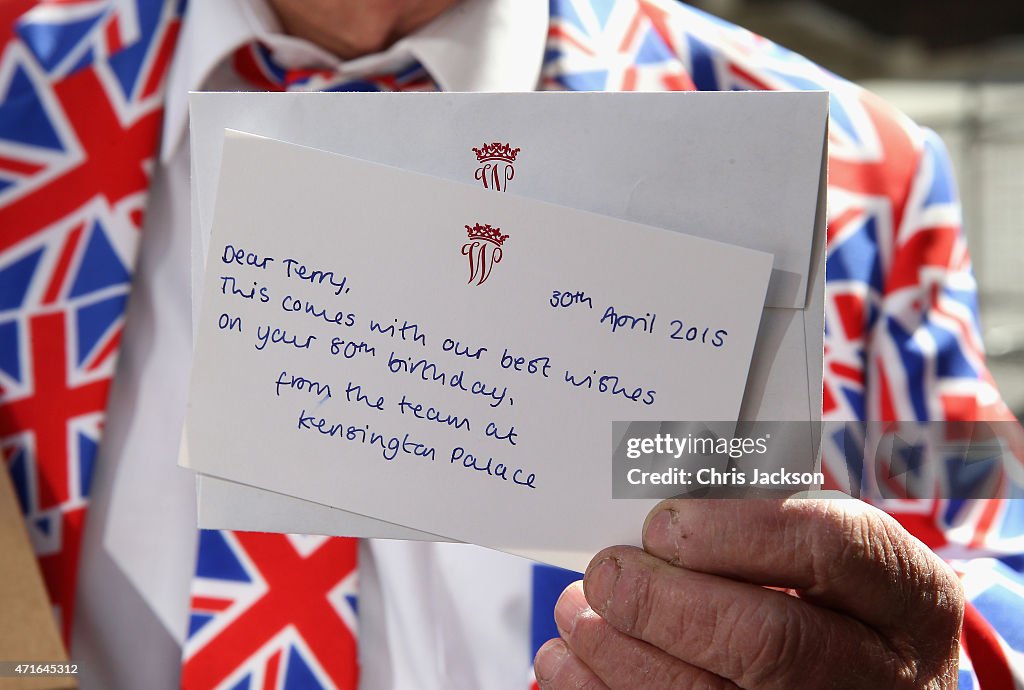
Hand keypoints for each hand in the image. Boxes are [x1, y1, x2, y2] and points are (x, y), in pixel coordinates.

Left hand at [534, 499, 962, 688]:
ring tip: (575, 614)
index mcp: (909, 599)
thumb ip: (767, 531)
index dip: (737, 532)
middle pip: (766, 642)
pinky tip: (571, 666)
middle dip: (663, 603)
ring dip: (619, 655)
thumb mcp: (838, 563)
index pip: (832, 549)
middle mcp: (884, 676)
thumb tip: (652, 523)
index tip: (662, 523)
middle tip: (605, 573)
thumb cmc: (841, 607)